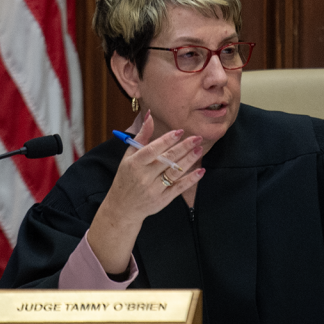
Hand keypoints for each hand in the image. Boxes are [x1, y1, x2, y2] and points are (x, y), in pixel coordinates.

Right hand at [87, 112, 205, 273]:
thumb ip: (141, 137)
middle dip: (183, 148)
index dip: (166, 140)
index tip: (179, 131)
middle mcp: (144, 177)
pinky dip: (191, 179)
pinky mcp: (163, 200)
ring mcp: (154, 189)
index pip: (152, 150)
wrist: (122, 208)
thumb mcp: (129, 156)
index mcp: (134, 164)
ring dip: (189, 161)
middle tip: (197, 137)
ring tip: (199, 149)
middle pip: (167, 160)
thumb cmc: (126, 177)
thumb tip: (150, 116)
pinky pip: (179, 188)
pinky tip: (201, 170)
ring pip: (175, 173)